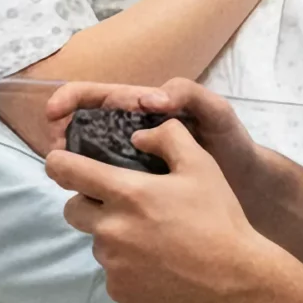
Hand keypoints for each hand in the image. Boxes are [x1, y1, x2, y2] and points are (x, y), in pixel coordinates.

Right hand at [45, 78, 266, 196]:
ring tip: (69, 181)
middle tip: (57, 154)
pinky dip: (93, 198)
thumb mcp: (215, 112)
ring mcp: (129, 169)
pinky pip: (105, 195)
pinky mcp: (134, 198)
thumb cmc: (232, 144)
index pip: (95, 98)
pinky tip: (92, 207)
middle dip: (62, 139)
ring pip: (89, 167)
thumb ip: (186, 94)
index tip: (53, 114)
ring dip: (73, 171)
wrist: (249, 190)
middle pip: (81, 133)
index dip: (69, 100)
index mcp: (141, 112)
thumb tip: (146, 99)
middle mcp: (128, 138)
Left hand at [47, 112, 296, 302]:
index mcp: (126, 193)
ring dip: (113, 235)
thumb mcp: (201, 166)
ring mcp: (113, 264)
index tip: (62, 162)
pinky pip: (112, 271)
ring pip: (97, 241)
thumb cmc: (219, 220)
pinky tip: (158, 264)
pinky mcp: (120, 291)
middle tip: (123, 204)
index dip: (59, 163)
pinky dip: (127, 265)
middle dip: (88, 202)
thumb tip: (138, 135)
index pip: (66, 171)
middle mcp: (111, 229)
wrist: (237, 282)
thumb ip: (168, 138)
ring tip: (152, 237)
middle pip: (73, 210)